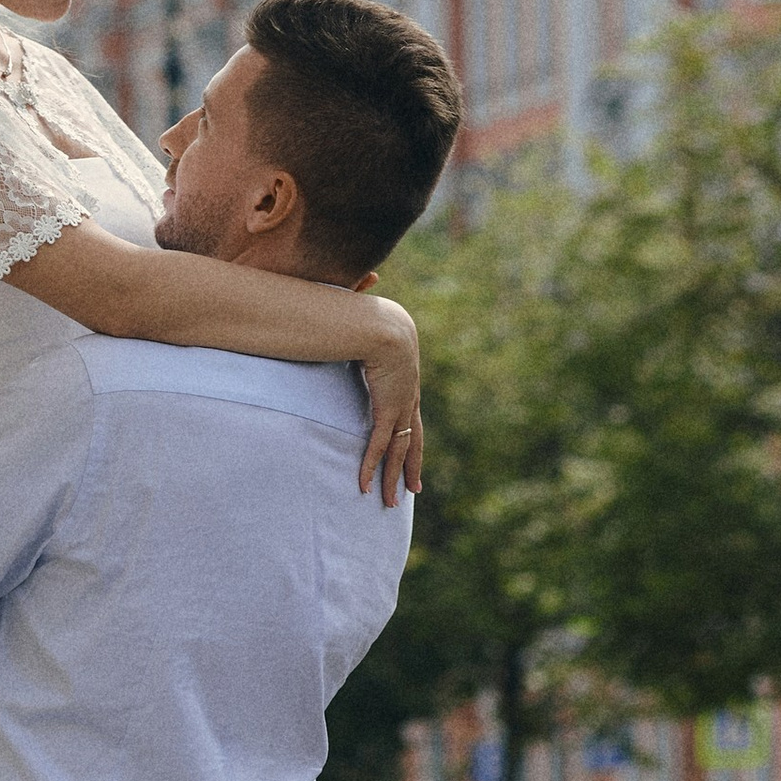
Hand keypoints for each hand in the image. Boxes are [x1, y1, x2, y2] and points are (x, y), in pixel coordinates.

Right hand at [357, 300, 422, 505]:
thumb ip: (366, 302)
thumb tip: (370, 278)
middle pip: (414, 438)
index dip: (409, 433)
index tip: (408, 452)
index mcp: (404, 375)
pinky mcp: (388, 410)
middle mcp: (408, 393)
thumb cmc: (370, 312)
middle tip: (414, 488)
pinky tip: (366, 487)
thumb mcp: (369, 313)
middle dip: (413, 465)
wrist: (383, 323)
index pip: (408, 411)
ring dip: (395, 477)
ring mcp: (401, 404)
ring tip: (393, 502)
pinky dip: (372, 467)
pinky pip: (380, 445)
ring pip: (400, 449)